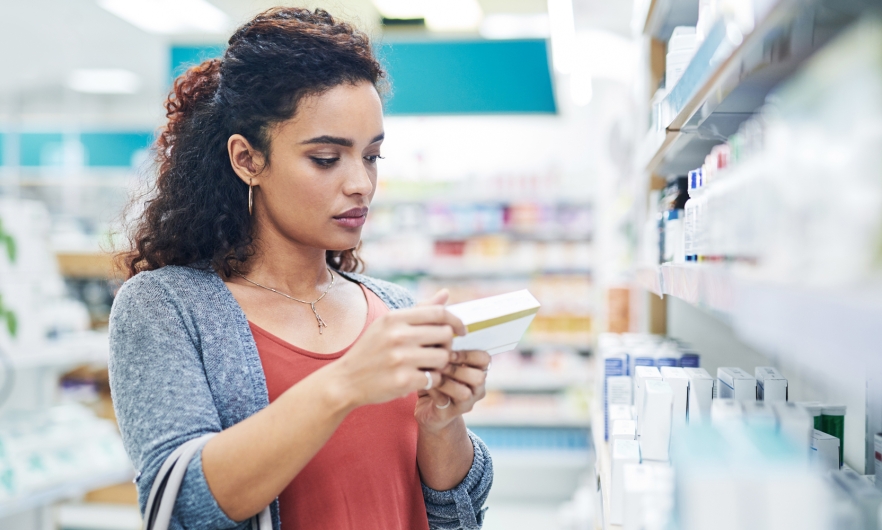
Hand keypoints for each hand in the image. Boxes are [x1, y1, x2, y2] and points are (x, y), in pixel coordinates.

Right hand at [329, 290, 464, 408]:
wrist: (345, 381)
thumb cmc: (370, 351)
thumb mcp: (388, 325)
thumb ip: (419, 311)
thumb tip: (446, 293)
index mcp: (394, 318)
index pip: (439, 312)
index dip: (456, 321)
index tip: (461, 331)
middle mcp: (397, 335)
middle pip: (445, 335)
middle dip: (447, 345)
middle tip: (438, 352)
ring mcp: (400, 358)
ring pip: (443, 357)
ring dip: (441, 364)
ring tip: (428, 366)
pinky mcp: (403, 380)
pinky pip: (434, 377)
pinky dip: (431, 380)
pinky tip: (420, 379)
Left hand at [415, 347, 489, 432]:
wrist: (428, 410)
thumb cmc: (436, 379)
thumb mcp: (441, 361)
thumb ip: (444, 349)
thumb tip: (437, 331)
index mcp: (478, 371)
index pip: (485, 359)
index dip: (469, 353)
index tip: (450, 350)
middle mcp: (477, 389)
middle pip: (479, 377)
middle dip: (458, 368)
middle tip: (441, 362)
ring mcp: (466, 404)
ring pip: (465, 393)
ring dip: (447, 381)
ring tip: (434, 373)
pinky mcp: (450, 414)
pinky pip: (445, 402)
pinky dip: (434, 390)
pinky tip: (426, 382)